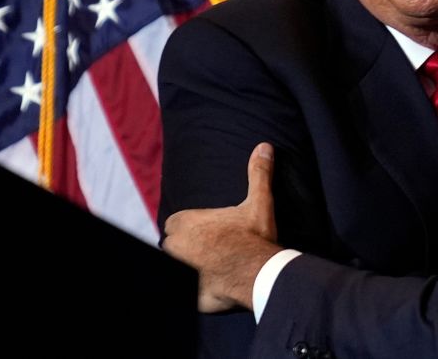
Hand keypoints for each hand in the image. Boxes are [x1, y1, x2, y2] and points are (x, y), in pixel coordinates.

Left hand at [163, 142, 282, 312]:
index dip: (191, 227)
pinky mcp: (186, 291)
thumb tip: (264, 146)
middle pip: (173, 244)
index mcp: (186, 222)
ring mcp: (179, 270)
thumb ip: (258, 174)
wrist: (256, 273)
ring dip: (186, 265)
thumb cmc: (253, 236)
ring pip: (175, 265)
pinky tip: (207, 286)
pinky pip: (183, 289)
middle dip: (186, 247)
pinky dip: (192, 288)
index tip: (208, 231)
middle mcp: (175, 245)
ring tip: (208, 268)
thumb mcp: (259, 202)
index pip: (176, 223)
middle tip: (211, 250)